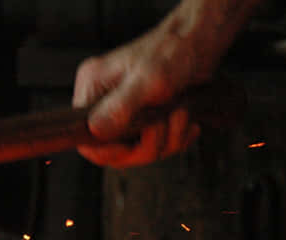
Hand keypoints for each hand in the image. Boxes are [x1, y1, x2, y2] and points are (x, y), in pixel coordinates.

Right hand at [72, 25, 205, 167]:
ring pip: (138, 150)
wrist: (201, 42)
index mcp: (93, 86)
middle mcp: (104, 101)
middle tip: (165, 125)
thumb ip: (120, 106)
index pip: (84, 135)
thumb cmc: (175, 51)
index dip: (106, 150)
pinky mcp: (144, 119)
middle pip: (113, 150)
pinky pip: (154, 146)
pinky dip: (174, 138)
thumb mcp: (148, 79)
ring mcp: (125, 112)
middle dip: (146, 145)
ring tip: (180, 114)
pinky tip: (184, 120)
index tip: (130, 147)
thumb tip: (95, 129)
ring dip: (167, 139)